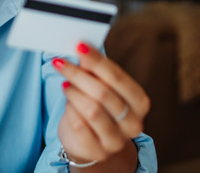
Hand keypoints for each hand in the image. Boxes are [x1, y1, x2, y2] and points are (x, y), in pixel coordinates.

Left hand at [52, 43, 149, 165]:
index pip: (118, 77)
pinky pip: (79, 126)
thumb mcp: (100, 86)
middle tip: (60, 63)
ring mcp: (116, 141)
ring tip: (65, 84)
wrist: (90, 142)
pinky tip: (68, 103)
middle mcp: (133, 123)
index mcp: (139, 102)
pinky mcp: (97, 152)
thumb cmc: (97, 107)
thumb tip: (82, 48)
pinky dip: (70, 111)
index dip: (97, 61)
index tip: (79, 46)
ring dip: (73, 93)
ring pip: (91, 110)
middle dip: (79, 75)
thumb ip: (94, 70)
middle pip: (103, 93)